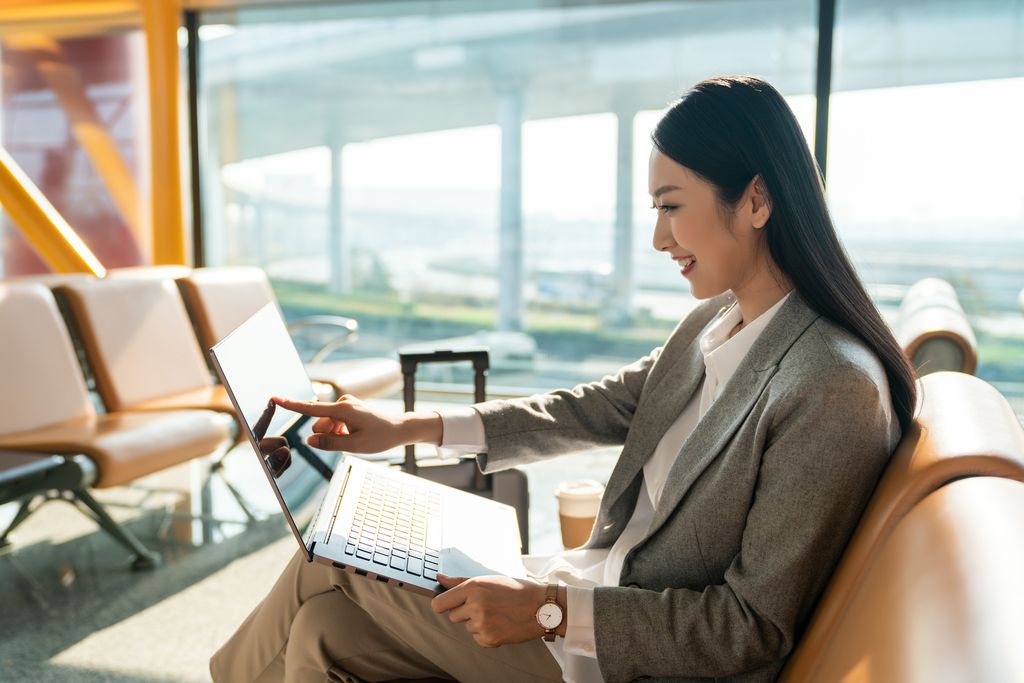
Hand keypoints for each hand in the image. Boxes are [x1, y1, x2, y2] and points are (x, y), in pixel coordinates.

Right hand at [272, 395, 441, 452]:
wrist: (400, 429)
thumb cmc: (381, 436)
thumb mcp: (355, 445)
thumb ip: (330, 443)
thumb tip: (309, 441)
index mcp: (343, 409)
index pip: (311, 409)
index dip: (291, 405)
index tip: (275, 398)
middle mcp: (343, 403)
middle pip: (318, 424)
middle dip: (326, 436)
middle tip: (349, 440)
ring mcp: (346, 405)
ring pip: (326, 426)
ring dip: (334, 435)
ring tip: (355, 437)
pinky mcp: (348, 409)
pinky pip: (334, 424)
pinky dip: (340, 432)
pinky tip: (356, 434)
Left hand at [431, 574, 550, 647]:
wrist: (542, 607)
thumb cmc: (517, 590)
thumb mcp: (489, 579)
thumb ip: (460, 581)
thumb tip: (439, 578)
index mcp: (474, 587)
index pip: (440, 603)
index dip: (442, 604)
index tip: (447, 604)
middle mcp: (476, 606)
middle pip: (452, 616)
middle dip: (464, 612)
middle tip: (484, 605)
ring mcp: (482, 624)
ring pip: (467, 627)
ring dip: (477, 622)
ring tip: (497, 613)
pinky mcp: (489, 639)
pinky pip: (477, 638)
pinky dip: (486, 633)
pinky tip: (500, 623)